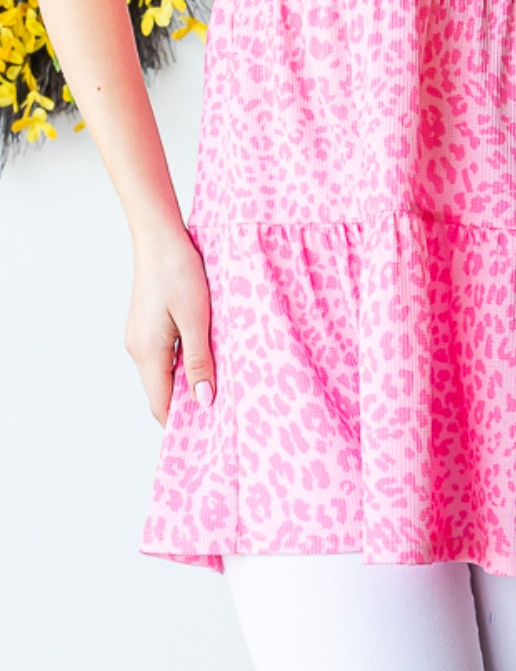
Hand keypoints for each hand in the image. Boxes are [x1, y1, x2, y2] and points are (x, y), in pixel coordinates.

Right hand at [125, 225, 215, 426]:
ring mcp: (140, 336)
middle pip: (162, 392)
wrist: (159, 236)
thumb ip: (199, 360)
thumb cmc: (178, 272)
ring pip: (164, 373)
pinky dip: (182, 363)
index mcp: (148, 353)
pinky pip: (164, 355)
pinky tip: (205, 357)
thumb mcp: (196, 317)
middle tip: (221, 413)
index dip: (182, 423)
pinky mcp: (147, 324)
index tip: (209, 434)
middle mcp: (138, 349)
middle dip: (188, 405)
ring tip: (219, 386)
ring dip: (187, 382)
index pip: (161, 405)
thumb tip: (204, 400)